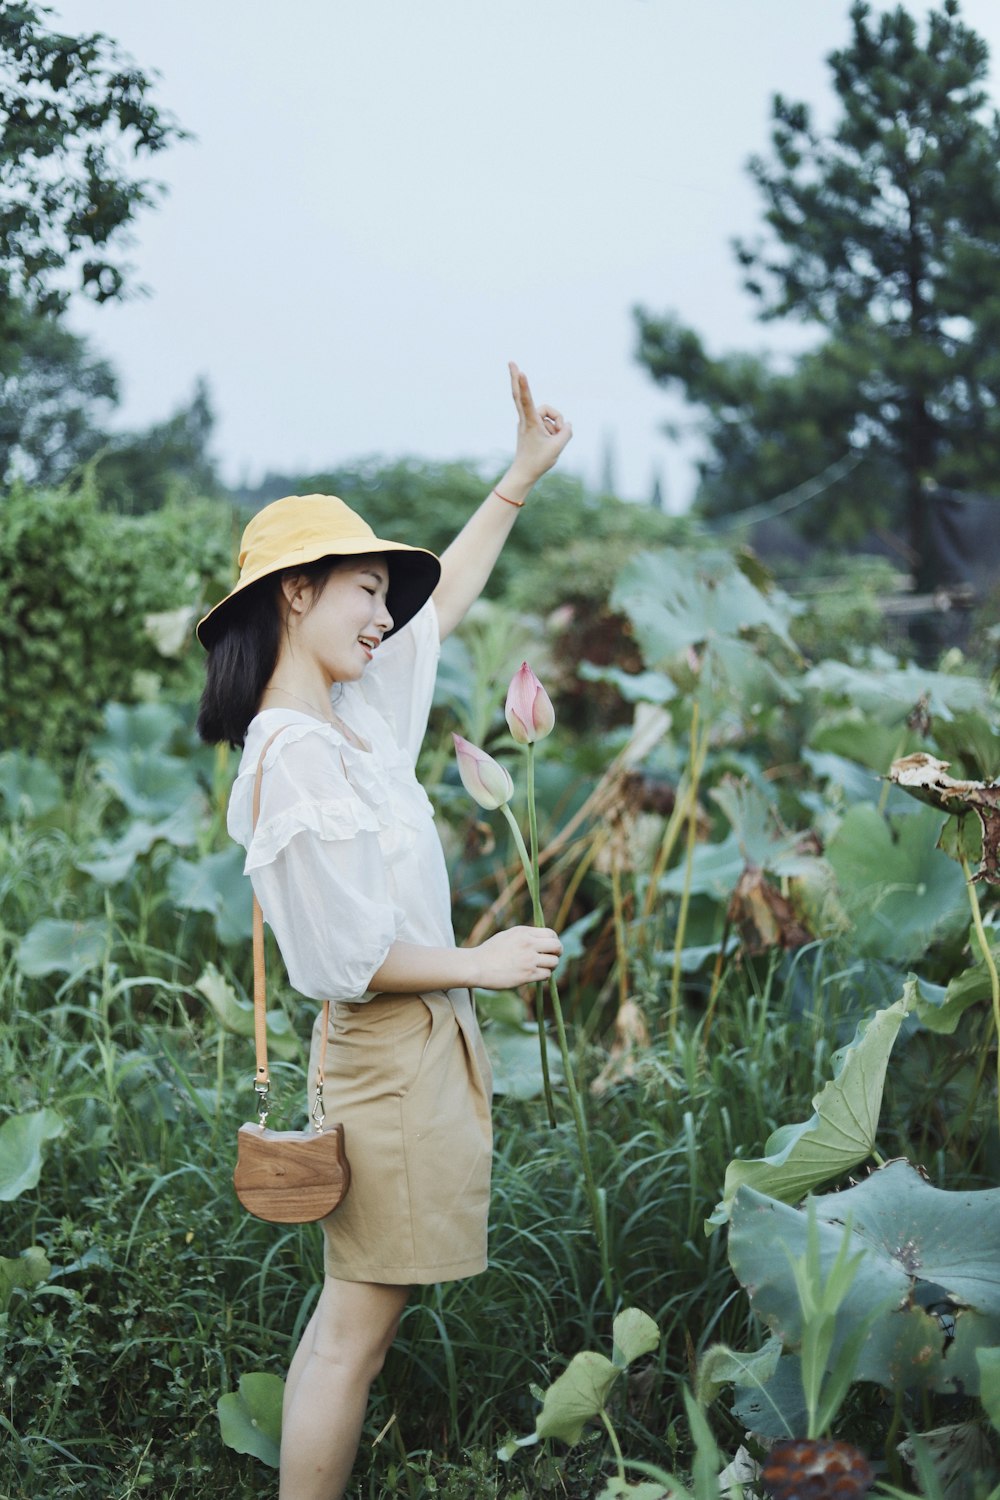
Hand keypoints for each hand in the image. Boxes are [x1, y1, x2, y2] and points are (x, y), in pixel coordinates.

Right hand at [473, 925, 562, 988]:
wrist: (476, 966)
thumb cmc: (490, 952)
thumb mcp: (508, 936)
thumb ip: (525, 936)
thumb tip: (543, 941)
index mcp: (523, 932)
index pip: (551, 933)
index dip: (554, 941)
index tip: (550, 947)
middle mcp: (528, 944)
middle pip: (557, 947)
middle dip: (557, 953)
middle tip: (552, 958)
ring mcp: (529, 960)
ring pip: (554, 962)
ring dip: (551, 966)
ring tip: (543, 968)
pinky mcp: (527, 975)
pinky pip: (546, 975)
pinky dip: (544, 976)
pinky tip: (537, 976)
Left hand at [505, 362, 572, 489]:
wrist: (524, 473)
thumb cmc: (539, 461)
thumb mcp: (558, 447)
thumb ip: (567, 432)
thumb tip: (567, 424)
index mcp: (530, 423)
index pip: (526, 400)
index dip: (524, 385)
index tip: (520, 372)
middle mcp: (526, 419)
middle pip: (520, 395)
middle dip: (516, 378)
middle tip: (510, 361)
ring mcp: (527, 421)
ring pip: (547, 414)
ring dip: (556, 424)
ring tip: (553, 440)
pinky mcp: (530, 425)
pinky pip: (546, 421)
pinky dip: (553, 429)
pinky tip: (551, 440)